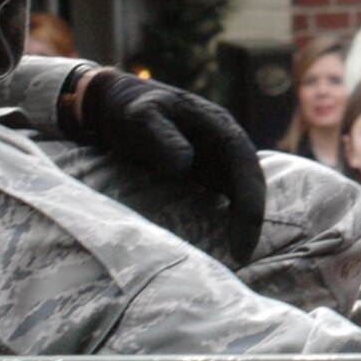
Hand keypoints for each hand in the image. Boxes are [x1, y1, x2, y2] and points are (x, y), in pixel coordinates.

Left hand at [75, 69, 266, 264]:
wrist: (110, 104)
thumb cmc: (127, 107)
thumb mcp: (142, 115)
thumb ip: (162, 136)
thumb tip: (185, 164)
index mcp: (219, 125)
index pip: (246, 166)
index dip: (249, 203)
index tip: (242, 238)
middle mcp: (224, 142)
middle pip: (250, 182)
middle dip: (250, 219)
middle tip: (241, 257)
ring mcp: (213, 157)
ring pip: (239, 191)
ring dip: (241, 221)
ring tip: (235, 256)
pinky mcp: (200, 170)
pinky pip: (221, 195)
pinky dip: (224, 217)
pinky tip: (218, 241)